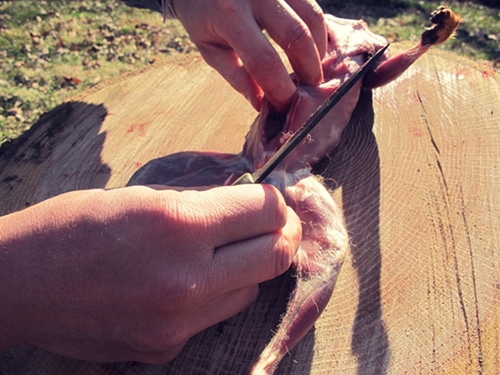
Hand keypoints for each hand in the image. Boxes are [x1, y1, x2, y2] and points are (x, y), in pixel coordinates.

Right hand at [0, 184, 300, 362]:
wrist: (17, 283)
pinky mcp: (166, 348)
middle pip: (276, 255)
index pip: (264, 211)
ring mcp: (178, 322)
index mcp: (177, 225)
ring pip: (252, 289)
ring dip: (250, 266)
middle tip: (274, 223)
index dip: (276, 201)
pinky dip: (218, 294)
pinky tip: (192, 280)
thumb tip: (243, 201)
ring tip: (227, 251)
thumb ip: (199, 202)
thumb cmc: (71, 226)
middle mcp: (186, 278)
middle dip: (283, 234)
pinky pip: (216, 315)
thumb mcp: (140, 195)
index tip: (272, 198)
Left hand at [174, 0, 326, 110]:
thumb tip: (263, 105)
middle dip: (309, 70)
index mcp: (228, 15)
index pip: (263, 60)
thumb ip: (236, 76)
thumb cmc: (202, 15)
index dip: (280, 89)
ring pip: (314, 18)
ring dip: (318, 50)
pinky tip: (311, 49)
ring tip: (311, 71)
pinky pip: (312, 6)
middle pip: (297, 36)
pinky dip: (318, 32)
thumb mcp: (210, 49)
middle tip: (308, 92)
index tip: (285, 106)